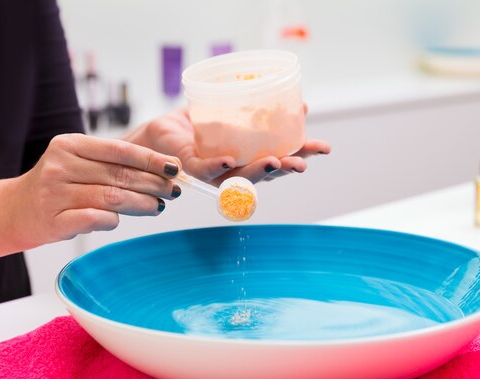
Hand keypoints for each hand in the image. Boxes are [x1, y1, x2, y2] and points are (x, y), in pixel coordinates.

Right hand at [16, 134, 180, 244]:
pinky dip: (114, 220)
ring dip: (142, 203)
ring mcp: (56, 193)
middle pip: (120, 174)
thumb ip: (112, 164)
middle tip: (174, 190)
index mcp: (69, 145)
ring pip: (113, 197)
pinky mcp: (54, 220)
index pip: (120, 150)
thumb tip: (163, 170)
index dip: (151, 159)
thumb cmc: (58, 185)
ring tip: (159, 206)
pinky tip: (121, 219)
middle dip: (154, 183)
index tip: (175, 166)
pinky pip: (96, 219)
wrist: (15, 209)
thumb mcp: (79, 163)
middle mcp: (61, 166)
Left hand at [125, 107, 329, 185]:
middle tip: (306, 162)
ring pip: (240, 178)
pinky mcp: (189, 167)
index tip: (323, 148)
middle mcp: (232, 170)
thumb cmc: (193, 127)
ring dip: (259, 171)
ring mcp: (212, 172)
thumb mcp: (229, 114)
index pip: (277, 159)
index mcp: (245, 159)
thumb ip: (258, 109)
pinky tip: (229, 160)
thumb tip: (297, 100)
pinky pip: (206, 170)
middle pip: (265, 173)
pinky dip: (218, 166)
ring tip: (277, 162)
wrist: (156, 135)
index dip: (300, 155)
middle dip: (288, 167)